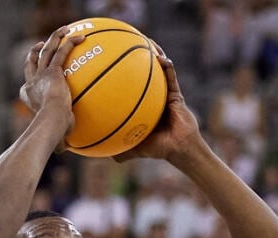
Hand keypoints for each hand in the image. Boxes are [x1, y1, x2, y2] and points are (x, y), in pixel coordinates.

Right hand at [19, 27, 77, 134]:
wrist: (51, 122)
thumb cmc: (52, 133)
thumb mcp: (55, 136)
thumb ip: (58, 140)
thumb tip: (61, 152)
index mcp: (29, 96)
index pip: (27, 84)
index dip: (31, 76)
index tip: (36, 73)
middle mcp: (33, 82)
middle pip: (32, 61)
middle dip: (36, 51)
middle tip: (41, 45)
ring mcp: (42, 75)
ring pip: (47, 50)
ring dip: (55, 38)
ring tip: (64, 30)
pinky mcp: (54, 71)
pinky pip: (62, 52)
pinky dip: (70, 43)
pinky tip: (81, 38)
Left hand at [117, 48, 200, 163]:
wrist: (179, 149)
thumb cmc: (158, 149)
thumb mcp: (134, 148)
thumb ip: (119, 150)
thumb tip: (98, 156)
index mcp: (141, 105)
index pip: (128, 88)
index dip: (119, 76)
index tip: (108, 65)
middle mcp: (152, 97)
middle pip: (142, 73)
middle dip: (135, 58)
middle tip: (123, 45)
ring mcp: (164, 93)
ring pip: (158, 70)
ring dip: (154, 55)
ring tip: (146, 41)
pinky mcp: (176, 94)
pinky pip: (171, 77)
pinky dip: (167, 67)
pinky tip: (162, 58)